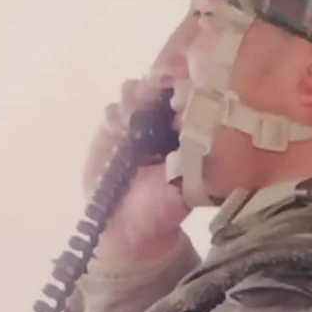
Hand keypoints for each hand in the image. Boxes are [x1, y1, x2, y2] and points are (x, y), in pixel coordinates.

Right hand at [83, 78, 191, 266]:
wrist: (127, 226)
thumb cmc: (162, 208)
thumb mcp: (188, 190)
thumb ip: (195, 167)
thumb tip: (202, 141)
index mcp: (188, 128)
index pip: (189, 93)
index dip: (185, 87)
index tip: (183, 95)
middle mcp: (162, 120)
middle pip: (160, 84)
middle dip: (157, 86)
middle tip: (156, 99)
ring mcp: (134, 123)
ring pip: (135, 92)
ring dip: (135, 97)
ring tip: (135, 117)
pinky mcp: (109, 130)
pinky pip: (110, 111)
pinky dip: (115, 115)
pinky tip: (119, 129)